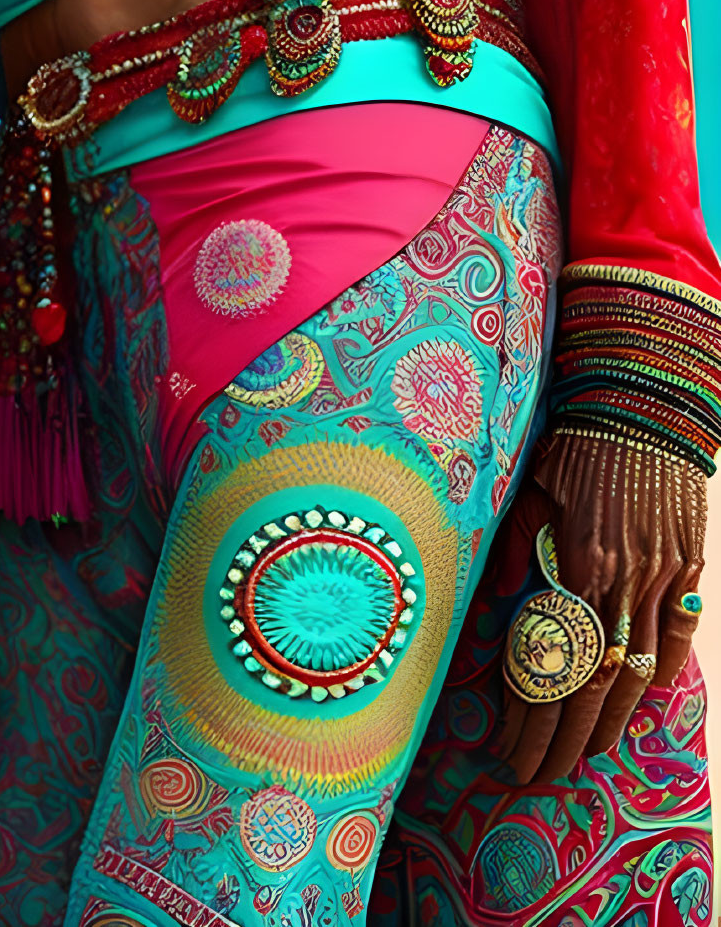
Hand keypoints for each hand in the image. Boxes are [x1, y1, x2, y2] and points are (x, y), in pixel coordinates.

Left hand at [502, 433, 706, 783]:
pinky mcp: (685, 571)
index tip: (506, 750)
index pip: (549, 666)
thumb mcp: (528, 495)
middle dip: (561, 740)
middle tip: (535, 776)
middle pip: (591, 685)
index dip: (528, 718)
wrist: (644, 411)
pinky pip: (672, 637)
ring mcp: (660, 580)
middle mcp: (620, 582)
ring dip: (606, 723)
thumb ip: (514, 552)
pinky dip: (656, 676)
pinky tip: (633, 707)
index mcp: (575, 567)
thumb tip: (501, 602)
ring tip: (579, 759)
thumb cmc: (572, 450)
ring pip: (634, 673)